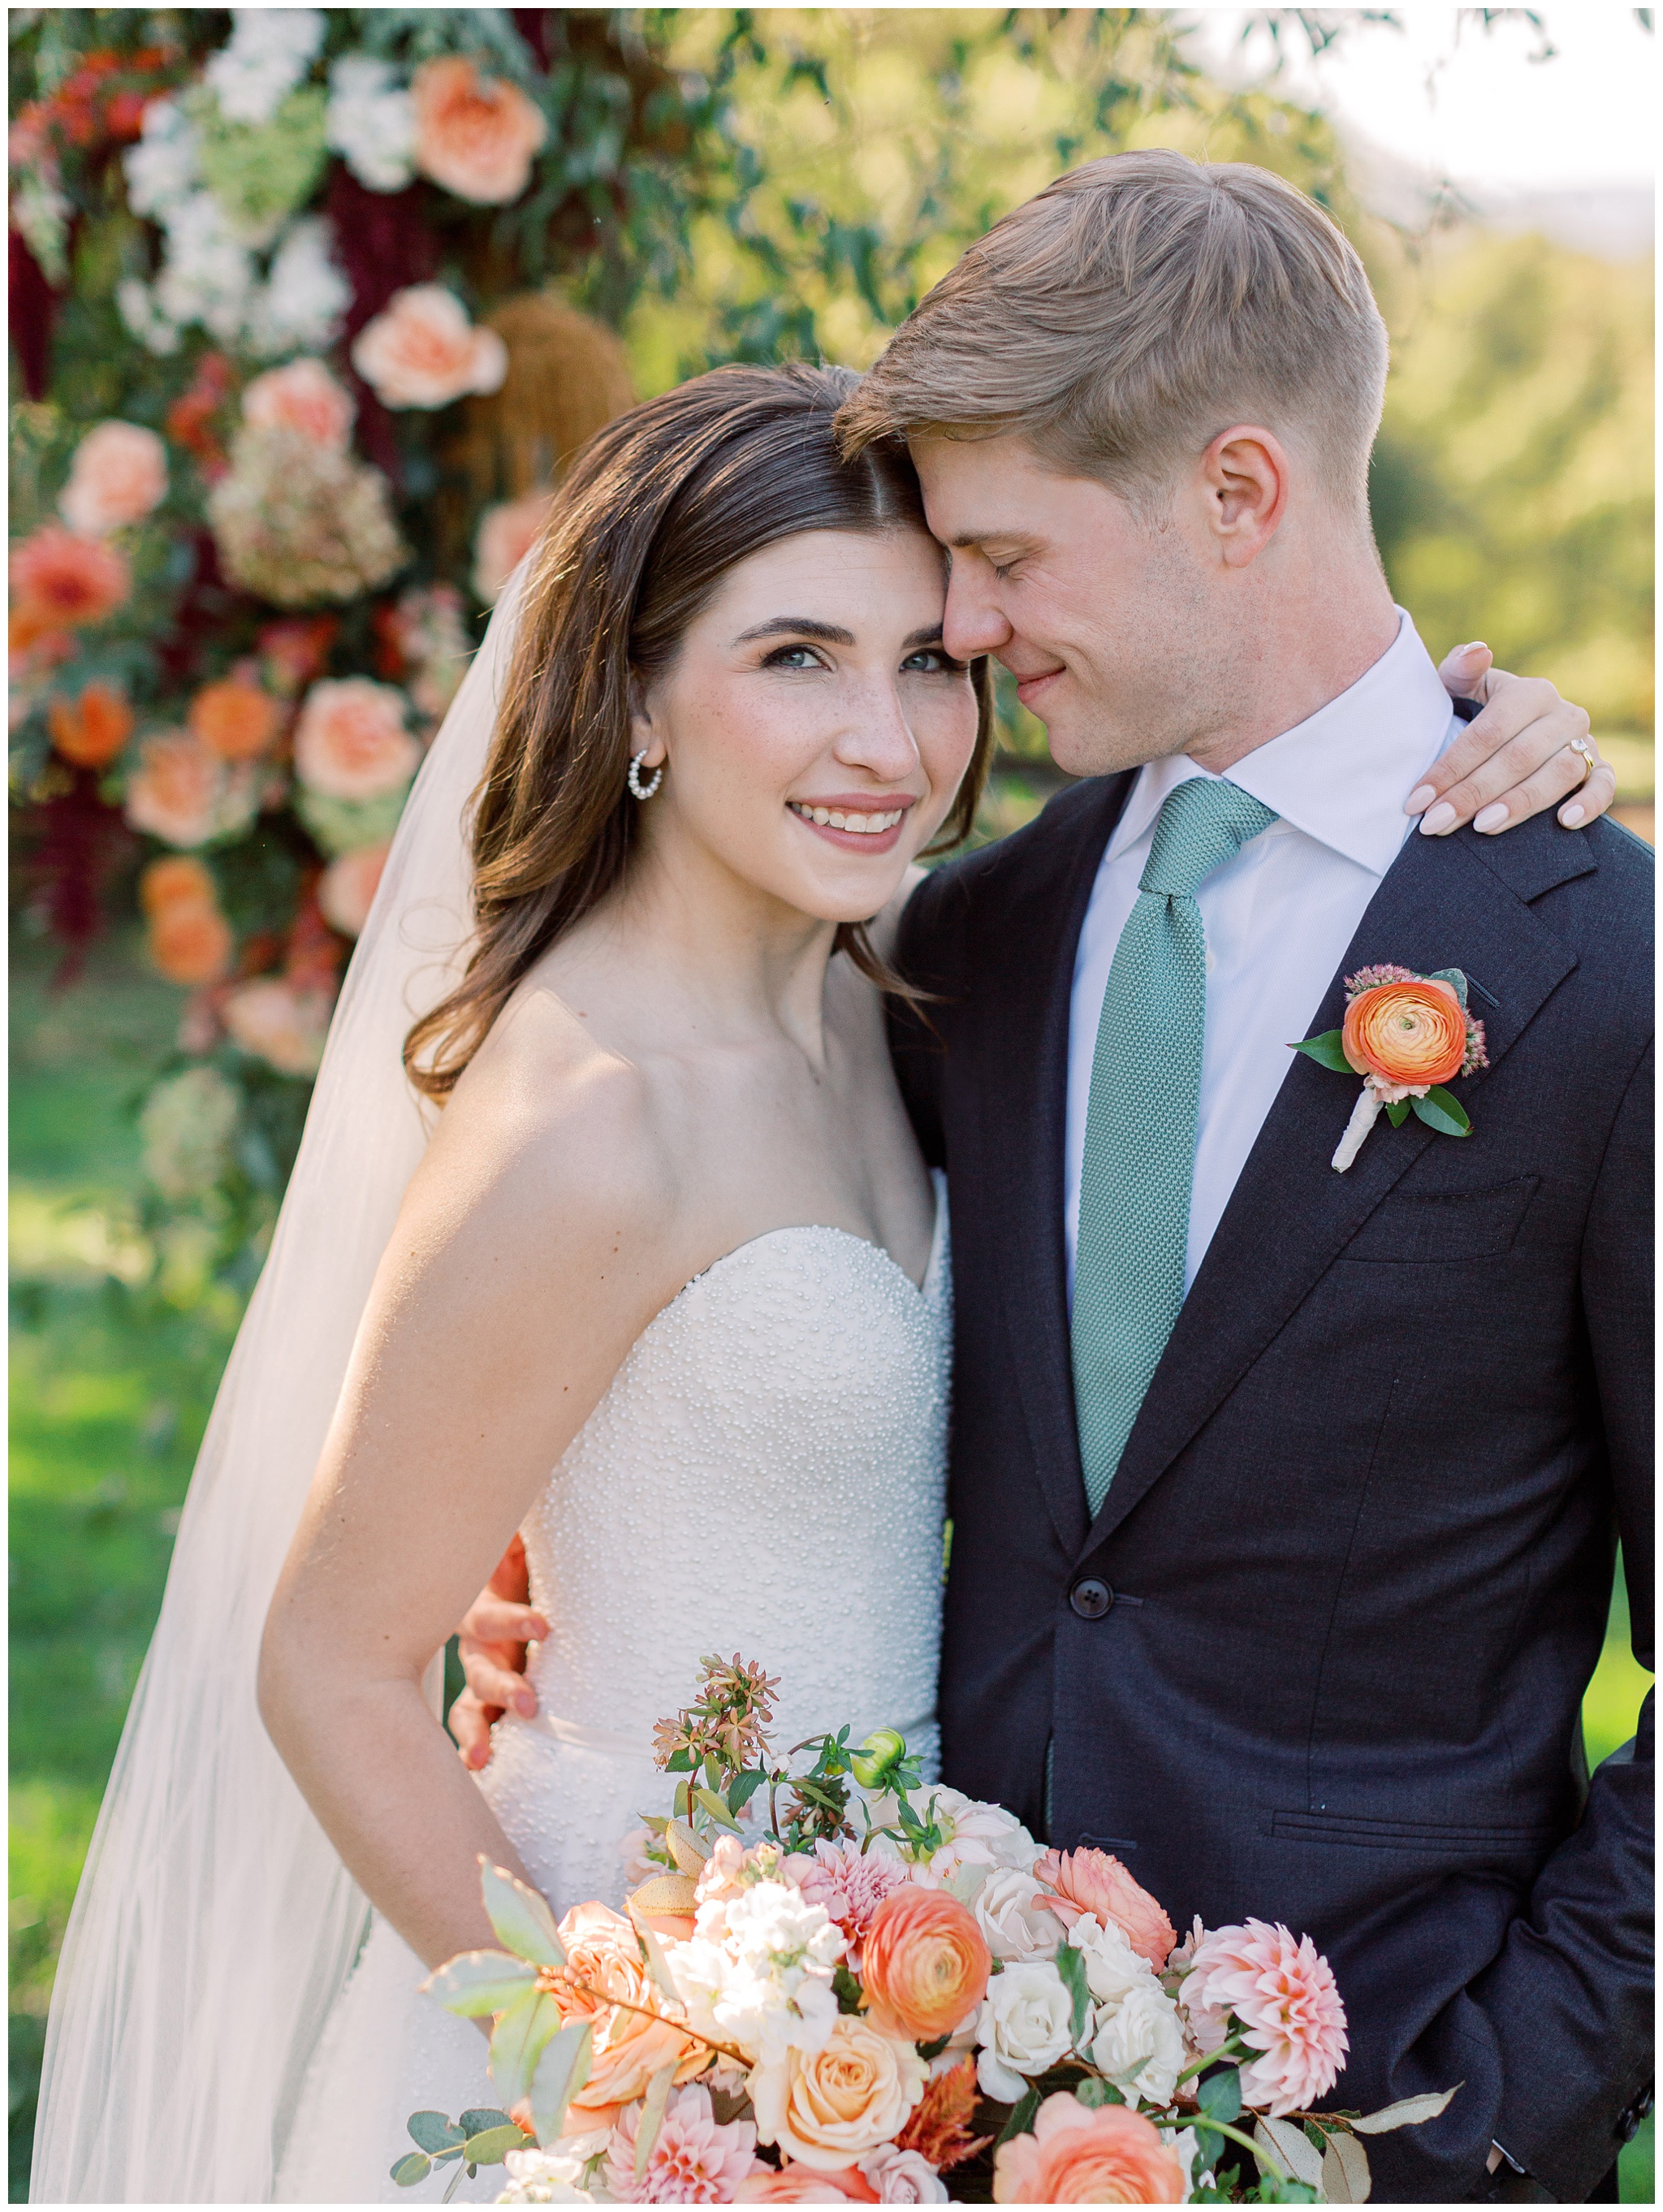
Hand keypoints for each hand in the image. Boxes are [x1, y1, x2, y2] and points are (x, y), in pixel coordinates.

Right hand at [448, 1533, 546, 1772]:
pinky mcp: (488, 1695)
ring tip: (481, 1757)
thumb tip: (516, 1508)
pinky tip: (476, 1765)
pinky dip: (474, 1743)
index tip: (544, 1626)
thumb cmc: (519, 1553)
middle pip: (478, 1667)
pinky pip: (474, 1722)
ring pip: (469, 1704)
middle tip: (528, 1702)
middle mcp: (475, 1641)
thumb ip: (512, 1529)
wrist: (500, 1565)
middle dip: (502, 1685)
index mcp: (480, 1600)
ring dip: (477, 1728)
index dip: (512, 1621)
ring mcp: (478, 1671)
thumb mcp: (514, 1538)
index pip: (488, 1616)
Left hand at [1409, 643, 1614, 835]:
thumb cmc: (1474, 711)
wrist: (1510, 733)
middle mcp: (1563, 714)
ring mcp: (1585, 742)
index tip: (1416, 801)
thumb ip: (1460, 668)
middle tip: (1436, 823)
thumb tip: (1478, 651)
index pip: (1488, 733)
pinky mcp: (1598, 768)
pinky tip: (1563, 822)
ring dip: (1520, 803)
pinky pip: (1603, 786)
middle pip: (1517, 758)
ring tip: (1482, 826)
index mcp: (1530, 692)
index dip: (1450, 768)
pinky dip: (1590, 804)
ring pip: (1558, 774)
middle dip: (1472, 794)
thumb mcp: (1460, 688)